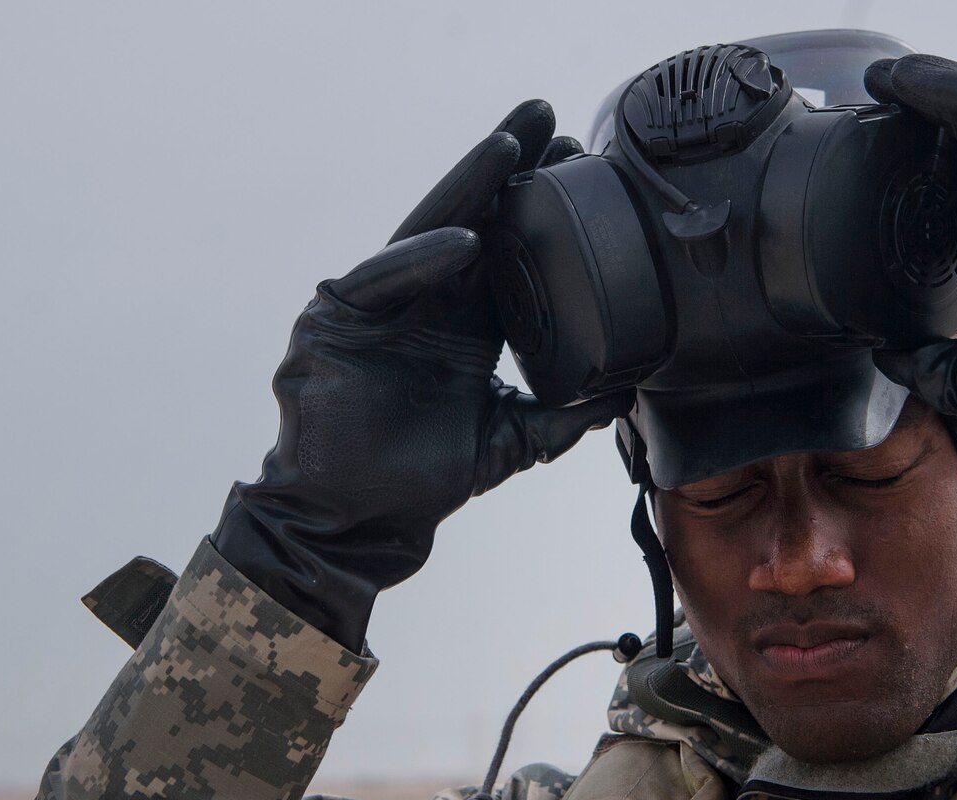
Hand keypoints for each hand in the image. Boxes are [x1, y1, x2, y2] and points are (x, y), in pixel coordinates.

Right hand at [213, 101, 630, 649]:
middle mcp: (421, 305)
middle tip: (547, 115)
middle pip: (469, 222)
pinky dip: (422, 259)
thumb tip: (623, 394)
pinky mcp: (333, 323)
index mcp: (463, 326)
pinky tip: (464, 238)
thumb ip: (561, 417)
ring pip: (425, 233)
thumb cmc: (419, 483)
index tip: (581, 164)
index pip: (505, 252)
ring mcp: (375, 308)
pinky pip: (380, 280)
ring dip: (467, 188)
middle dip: (505, 168)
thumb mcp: (509, 442)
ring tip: (509, 148)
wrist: (360, 526)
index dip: (538, 209)